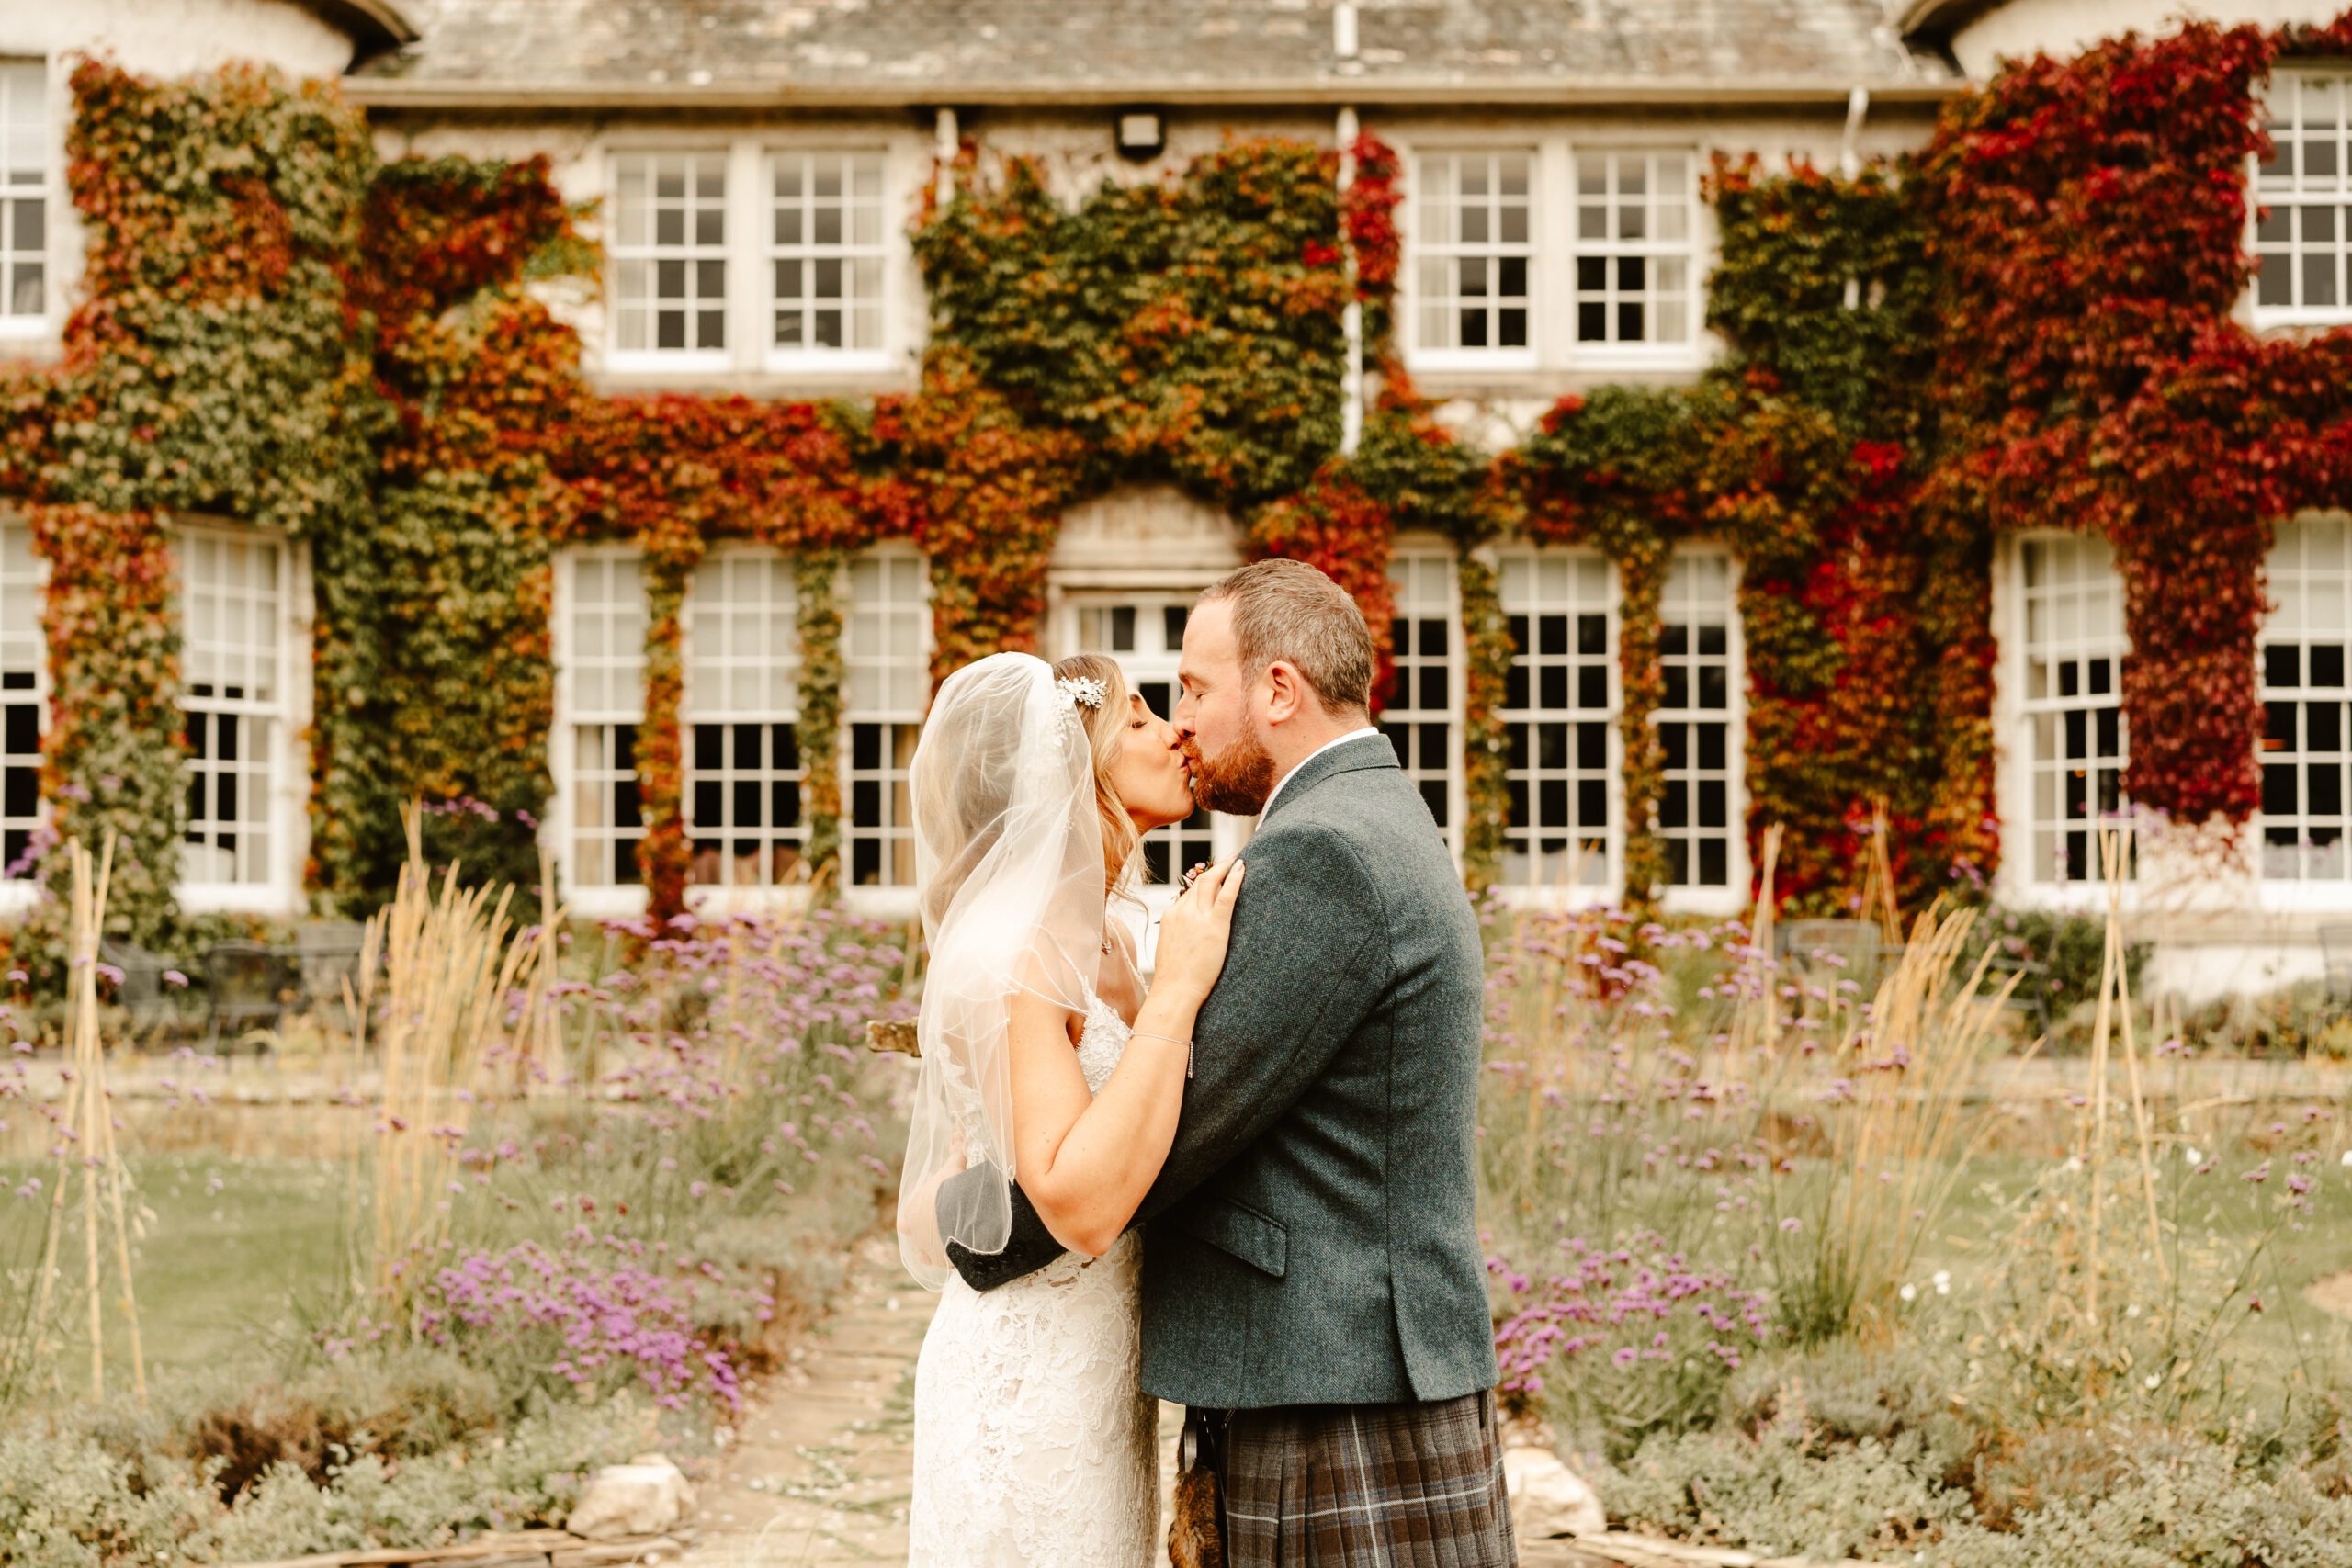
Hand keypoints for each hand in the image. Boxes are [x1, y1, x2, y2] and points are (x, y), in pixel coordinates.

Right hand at [1153, 857, 1243, 1001]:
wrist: (1175, 990)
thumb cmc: (1175, 978)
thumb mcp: (1171, 949)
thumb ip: (1180, 934)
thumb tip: (1188, 934)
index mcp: (1171, 916)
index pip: (1190, 892)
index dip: (1204, 881)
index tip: (1215, 874)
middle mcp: (1183, 911)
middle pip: (1201, 882)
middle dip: (1216, 867)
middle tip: (1229, 858)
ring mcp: (1198, 917)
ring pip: (1212, 882)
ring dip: (1225, 867)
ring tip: (1237, 859)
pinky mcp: (1215, 925)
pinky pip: (1226, 895)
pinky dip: (1234, 878)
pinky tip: (1242, 868)